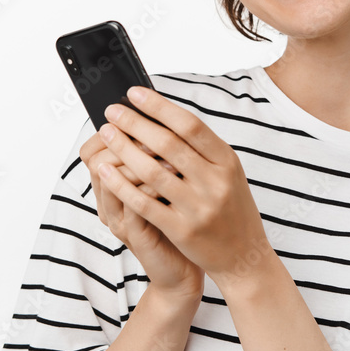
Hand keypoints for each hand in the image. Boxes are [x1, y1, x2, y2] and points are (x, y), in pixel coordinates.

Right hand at [80, 131, 204, 299]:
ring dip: (140, 157)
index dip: (115, 128)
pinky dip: (151, 183)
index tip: (139, 113)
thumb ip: (157, 157)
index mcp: (112, 187)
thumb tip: (161, 115)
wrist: (183, 269)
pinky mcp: (135, 235)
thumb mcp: (165, 185)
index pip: (92, 149)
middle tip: (153, 124)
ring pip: (112, 177)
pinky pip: (134, 203)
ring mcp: (118, 219)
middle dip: (127, 137)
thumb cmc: (177, 223)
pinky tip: (173, 173)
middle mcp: (108, 201)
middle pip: (97, 158)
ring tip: (166, 147)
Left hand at [96, 86, 274, 289]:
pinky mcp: (182, 230)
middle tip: (112, 111)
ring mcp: (199, 207)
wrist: (244, 257)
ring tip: (106, 133)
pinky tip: (105, 171)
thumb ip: (201, 149)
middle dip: (135, 123)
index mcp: (227, 161)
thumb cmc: (231, 210)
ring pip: (152, 171)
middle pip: (168, 144)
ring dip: (123, 148)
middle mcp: (215, 181)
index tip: (135, 93)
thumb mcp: (228, 173)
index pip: (190, 125)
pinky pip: (144, 203)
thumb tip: (162, 115)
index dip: (159, 106)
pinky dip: (121, 184)